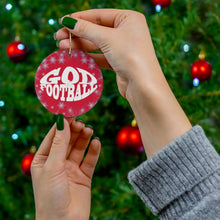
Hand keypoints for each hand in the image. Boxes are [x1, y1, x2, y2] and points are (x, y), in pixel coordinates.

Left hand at [31, 117, 100, 219]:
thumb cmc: (50, 196)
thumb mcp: (52, 166)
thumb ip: (59, 144)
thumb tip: (63, 122)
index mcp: (44, 160)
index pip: (53, 137)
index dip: (62, 124)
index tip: (71, 112)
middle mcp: (57, 163)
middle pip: (67, 141)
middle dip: (74, 130)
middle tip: (81, 122)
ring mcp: (71, 169)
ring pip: (79, 148)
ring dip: (84, 138)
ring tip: (89, 130)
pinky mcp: (84, 176)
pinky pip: (90, 160)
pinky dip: (93, 151)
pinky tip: (96, 143)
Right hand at [55, 9, 190, 157]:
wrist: (143, 86)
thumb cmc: (131, 56)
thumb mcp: (107, 38)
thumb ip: (86, 29)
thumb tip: (67, 21)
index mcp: (128, 19)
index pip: (99, 15)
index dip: (79, 18)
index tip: (62, 22)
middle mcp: (127, 31)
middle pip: (96, 29)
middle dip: (77, 33)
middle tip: (58, 37)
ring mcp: (123, 47)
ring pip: (97, 44)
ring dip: (80, 45)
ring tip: (62, 47)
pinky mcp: (119, 62)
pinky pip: (100, 56)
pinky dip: (88, 56)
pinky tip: (75, 56)